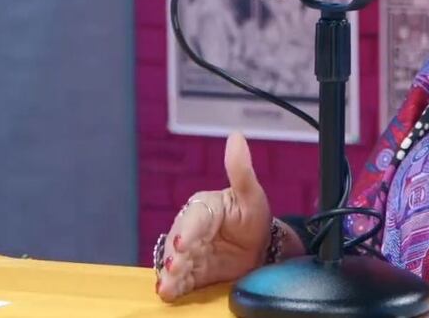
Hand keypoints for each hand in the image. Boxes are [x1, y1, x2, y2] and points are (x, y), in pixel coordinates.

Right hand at [156, 133, 272, 300]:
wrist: (260, 248)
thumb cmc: (252, 217)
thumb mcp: (251, 194)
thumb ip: (241, 170)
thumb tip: (236, 136)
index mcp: (204, 208)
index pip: (194, 218)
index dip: (188, 230)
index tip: (183, 242)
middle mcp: (191, 229)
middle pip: (178, 241)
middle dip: (174, 254)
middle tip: (175, 264)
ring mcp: (190, 252)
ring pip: (174, 261)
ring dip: (170, 273)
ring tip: (168, 284)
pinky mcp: (191, 272)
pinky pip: (179, 279)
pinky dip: (173, 286)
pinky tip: (168, 293)